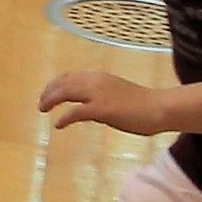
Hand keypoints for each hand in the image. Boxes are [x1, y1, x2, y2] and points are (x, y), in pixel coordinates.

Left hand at [38, 69, 168, 135]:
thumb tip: (87, 109)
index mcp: (100, 77)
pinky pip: (75, 112)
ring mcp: (98, 95)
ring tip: (43, 110)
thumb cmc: (143, 104)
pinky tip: (58, 125)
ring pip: (65, 93)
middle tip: (41, 105)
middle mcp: (96, 82)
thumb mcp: (117, 94)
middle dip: (49, 92)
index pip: (70, 76)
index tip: (48, 93)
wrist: (160, 108)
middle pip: (63, 83)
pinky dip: (64, 118)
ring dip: (51, 100)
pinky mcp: (102, 110)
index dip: (55, 84)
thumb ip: (101, 98)